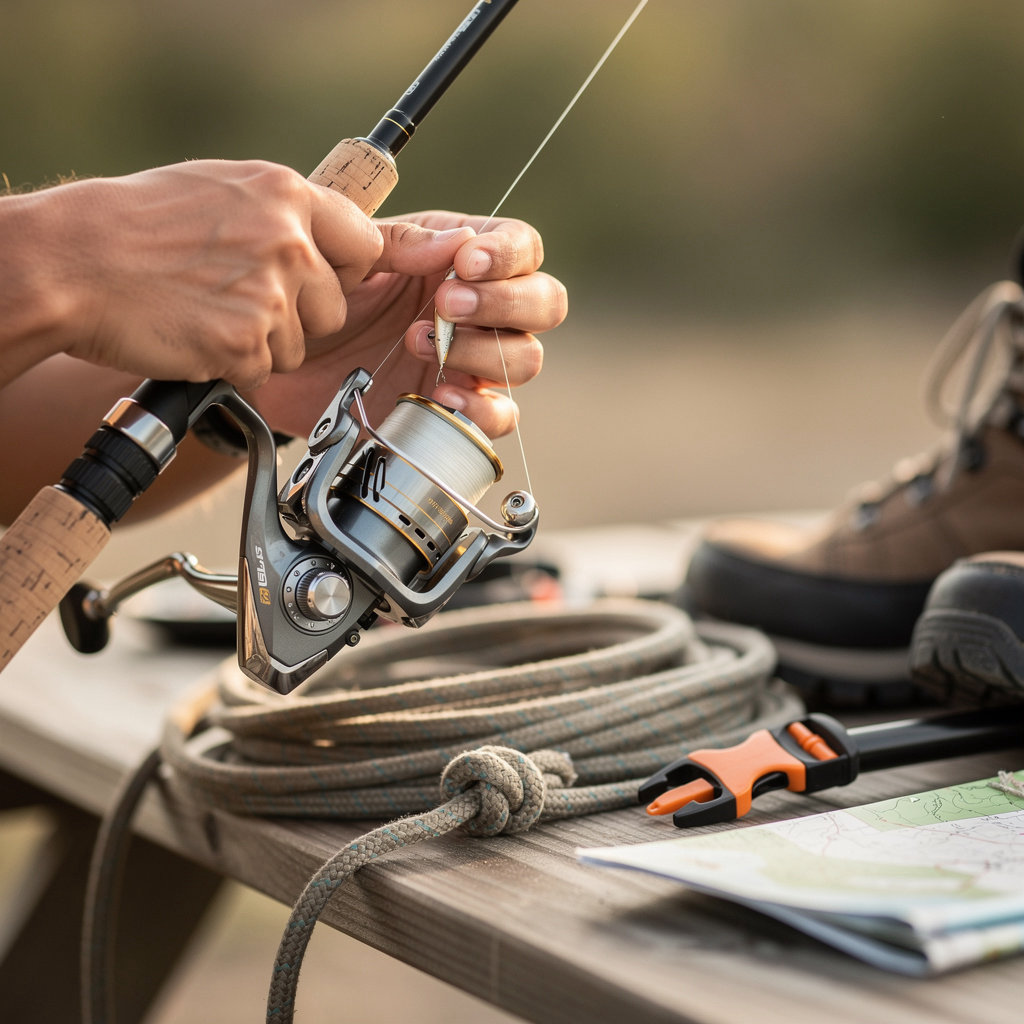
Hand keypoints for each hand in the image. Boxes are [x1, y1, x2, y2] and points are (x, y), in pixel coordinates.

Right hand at [41, 159, 383, 390]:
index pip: (365, 244)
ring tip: (210, 313)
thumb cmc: (136, 224)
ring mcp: (269, 295)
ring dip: (263, 344)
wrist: (74, 261)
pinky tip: (196, 333)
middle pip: (336, 310)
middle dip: (301, 319)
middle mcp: (288, 242)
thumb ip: (281, 215)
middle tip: (246, 304)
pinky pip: (261, 372)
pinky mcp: (245, 343)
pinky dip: (231, 365)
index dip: (346, 272)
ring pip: (299, 348)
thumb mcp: (222, 190)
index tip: (327, 281)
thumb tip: (325, 241)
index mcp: (286, 195)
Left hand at [252, 211, 567, 437]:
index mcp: (464, 257)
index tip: (466, 264)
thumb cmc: (321, 295)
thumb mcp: (353, 256)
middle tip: (444, 305)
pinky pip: (502, 416)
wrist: (284, 358)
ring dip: (482, 351)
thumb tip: (461, 243)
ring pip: (527, 357)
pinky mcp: (457, 409)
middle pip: (545, 302)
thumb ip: (403, 243)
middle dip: (503, 303)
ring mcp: (474, 361)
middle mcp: (481, 308)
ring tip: (418, 343)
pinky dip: (481, 408)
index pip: (523, 245)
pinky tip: (441, 394)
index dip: (508, 254)